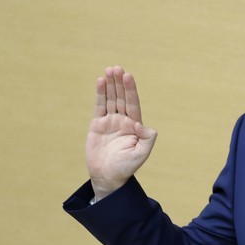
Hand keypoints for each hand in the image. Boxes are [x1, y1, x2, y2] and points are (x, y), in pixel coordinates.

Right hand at [86, 66, 157, 199]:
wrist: (108, 176)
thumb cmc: (126, 166)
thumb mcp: (141, 153)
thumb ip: (147, 138)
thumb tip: (141, 124)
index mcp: (135, 125)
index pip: (133, 103)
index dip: (130, 90)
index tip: (127, 76)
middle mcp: (123, 121)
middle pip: (121, 97)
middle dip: (119, 83)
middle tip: (117, 68)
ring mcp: (110, 122)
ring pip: (110, 99)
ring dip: (110, 85)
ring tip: (109, 70)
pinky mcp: (97, 125)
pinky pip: (99, 106)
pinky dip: (99, 94)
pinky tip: (100, 82)